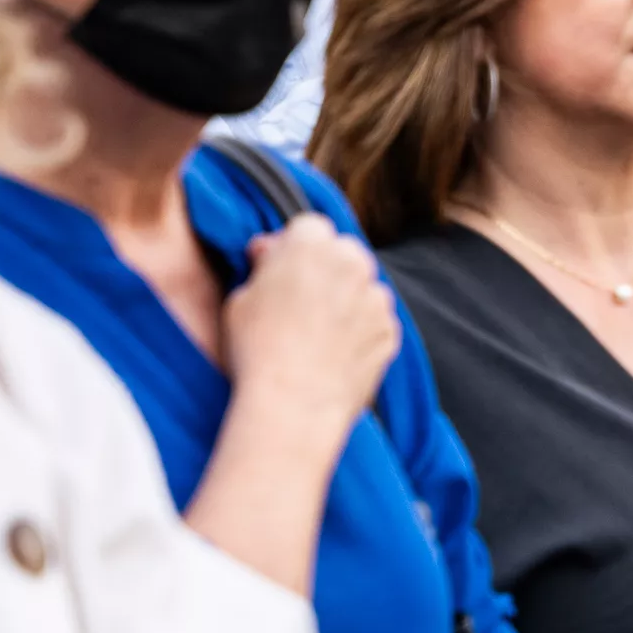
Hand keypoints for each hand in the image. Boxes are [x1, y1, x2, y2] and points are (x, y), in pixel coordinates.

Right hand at [220, 214, 398, 435]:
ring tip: (316, 334)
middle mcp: (353, 262)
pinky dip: (361, 331)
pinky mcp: (391, 331)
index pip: (309, 227)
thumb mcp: (240, 298)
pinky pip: (376, 321)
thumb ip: (263, 266)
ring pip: (363, 287)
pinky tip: (334, 353)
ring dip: (347, 299)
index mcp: (312, 244)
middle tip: (299, 300)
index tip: (278, 270)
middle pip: (343, 252)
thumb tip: (270, 251)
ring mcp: (378, 297)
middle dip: (326, 269)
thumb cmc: (257, 350)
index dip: (293, 248)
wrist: (294, 404)